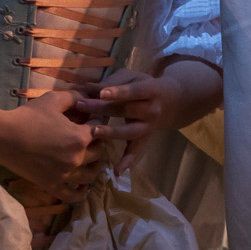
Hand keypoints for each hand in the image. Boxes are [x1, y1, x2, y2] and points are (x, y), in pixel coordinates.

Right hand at [0, 89, 98, 194]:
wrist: (3, 137)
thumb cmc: (28, 117)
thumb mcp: (53, 100)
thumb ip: (74, 97)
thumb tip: (88, 96)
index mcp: (80, 137)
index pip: (100, 130)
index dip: (97, 123)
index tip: (90, 120)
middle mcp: (76, 158)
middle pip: (98, 152)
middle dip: (97, 143)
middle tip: (90, 138)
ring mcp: (65, 174)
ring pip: (90, 175)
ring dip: (94, 166)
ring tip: (89, 159)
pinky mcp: (52, 185)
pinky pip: (72, 194)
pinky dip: (80, 191)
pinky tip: (82, 185)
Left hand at [83, 62, 219, 181]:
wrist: (170, 101)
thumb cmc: (144, 85)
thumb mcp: (133, 77)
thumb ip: (112, 82)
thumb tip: (88, 88)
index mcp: (152, 90)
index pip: (134, 91)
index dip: (119, 92)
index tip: (102, 93)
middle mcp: (153, 110)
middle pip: (126, 110)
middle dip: (102, 108)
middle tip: (81, 105)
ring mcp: (149, 127)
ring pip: (130, 132)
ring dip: (111, 133)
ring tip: (93, 132)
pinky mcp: (144, 139)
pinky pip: (136, 152)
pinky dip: (127, 162)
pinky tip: (117, 171)